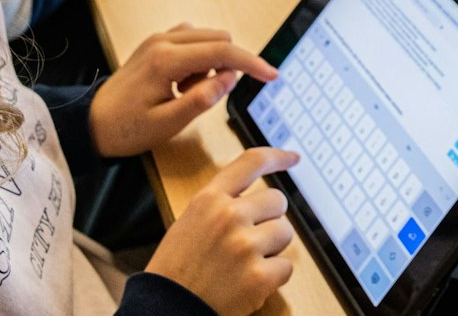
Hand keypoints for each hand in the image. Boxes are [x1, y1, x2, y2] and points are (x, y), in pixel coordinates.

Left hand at [89, 24, 278, 157]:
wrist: (92, 123)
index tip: (272, 76)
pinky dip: (199, 59)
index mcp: (167, 60)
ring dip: (211, 63)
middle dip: (225, 67)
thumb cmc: (127, 129)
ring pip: (207, 38)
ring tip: (187, 93)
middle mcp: (164, 41)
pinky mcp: (156, 42)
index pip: (222, 52)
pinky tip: (182, 83)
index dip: (252, 64)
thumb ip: (201, 99)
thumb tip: (229, 77)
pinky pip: (193, 41)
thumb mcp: (167, 124)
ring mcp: (158, 38)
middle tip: (203, 97)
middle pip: (219, 39)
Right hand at [146, 147, 299, 315]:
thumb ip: (221, 206)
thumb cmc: (176, 271)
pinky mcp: (258, 276)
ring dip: (272, 249)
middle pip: (277, 201)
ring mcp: (244, 246)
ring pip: (285, 233)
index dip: (277, 157)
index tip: (293, 158)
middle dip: (269, 220)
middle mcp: (228, 216)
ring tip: (243, 265)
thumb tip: (260, 200)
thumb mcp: (190, 223)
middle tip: (248, 242)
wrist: (165, 310)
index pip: (251, 163)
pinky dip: (272, 278)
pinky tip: (247, 284)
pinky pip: (286, 267)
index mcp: (209, 200)